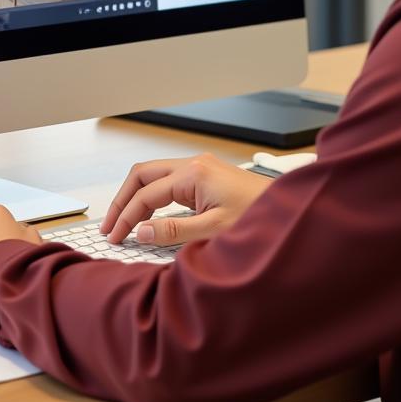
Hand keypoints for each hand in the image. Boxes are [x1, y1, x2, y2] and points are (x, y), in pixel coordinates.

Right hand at [100, 153, 269, 246]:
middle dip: (123, 200)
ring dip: (136, 197)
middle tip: (109, 226)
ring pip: (154, 176)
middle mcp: (193, 164)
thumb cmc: (260, 218)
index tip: (114, 237)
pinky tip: (149, 215)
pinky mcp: (206, 176)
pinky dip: (152, 197)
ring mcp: (200, 168)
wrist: (291, 211)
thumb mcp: (214, 231)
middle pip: (142, 175)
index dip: (125, 217)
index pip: (145, 195)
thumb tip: (140, 231)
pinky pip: (168, 182)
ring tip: (123, 222)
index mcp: (193, 174)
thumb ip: (174, 231)